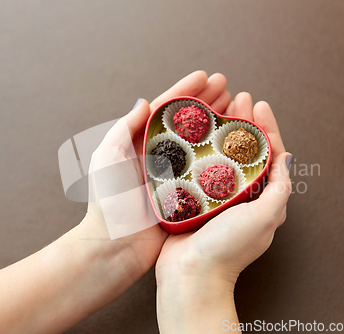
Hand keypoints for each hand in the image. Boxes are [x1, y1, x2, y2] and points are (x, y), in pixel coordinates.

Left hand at [81, 70, 231, 277]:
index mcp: (140, 144)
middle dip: (208, 102)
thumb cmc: (107, 203)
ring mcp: (175, 175)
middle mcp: (160, 157)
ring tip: (236, 109)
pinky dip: (221, 156)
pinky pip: (207, 171)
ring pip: (201, 143)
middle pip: (189, 122)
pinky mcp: (187, 195)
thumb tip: (144, 101)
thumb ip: (124, 128)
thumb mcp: (107, 158)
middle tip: (228, 88)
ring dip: (217, 124)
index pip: (166, 110)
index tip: (205, 76)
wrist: (114, 246)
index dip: (186, 91)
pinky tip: (235, 146)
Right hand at [156, 92, 292, 333]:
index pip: (271, 156)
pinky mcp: (196, 200)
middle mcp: (242, 197)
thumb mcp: (264, 217)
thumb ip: (280, 188)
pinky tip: (196, 133)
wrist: (190, 276)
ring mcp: (218, 198)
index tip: (259, 105)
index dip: (267, 128)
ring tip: (219, 108)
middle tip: (239, 98)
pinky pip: (201, 169)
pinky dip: (202, 150)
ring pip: (223, 156)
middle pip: (246, 151)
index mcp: (263, 199)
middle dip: (245, 124)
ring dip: (223, 132)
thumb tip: (287, 158)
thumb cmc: (228, 248)